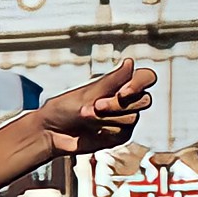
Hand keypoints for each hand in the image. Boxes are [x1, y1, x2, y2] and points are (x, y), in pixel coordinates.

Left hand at [36, 59, 157, 154]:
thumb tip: (130, 61)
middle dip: (117, 105)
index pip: (146, 78)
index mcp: (117, 83)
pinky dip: (108, 131)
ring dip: (108, 119)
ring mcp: (123, 118)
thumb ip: (112, 80)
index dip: (139, 85)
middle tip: (95, 107)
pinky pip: (125, 133)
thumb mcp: (87, 91)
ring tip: (87, 119)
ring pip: (133, 118)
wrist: (51, 133)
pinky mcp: (120, 135)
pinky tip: (94, 131)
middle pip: (144, 100)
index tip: (122, 93)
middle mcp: (124, 100)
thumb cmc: (64, 108)